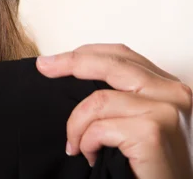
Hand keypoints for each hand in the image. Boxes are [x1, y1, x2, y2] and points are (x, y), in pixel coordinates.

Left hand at [36, 43, 192, 178]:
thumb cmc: (147, 164)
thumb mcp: (134, 120)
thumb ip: (118, 94)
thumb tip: (70, 70)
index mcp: (168, 87)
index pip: (122, 55)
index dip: (85, 53)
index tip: (54, 59)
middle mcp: (173, 93)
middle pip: (111, 63)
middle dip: (70, 62)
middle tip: (44, 67)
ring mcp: (165, 111)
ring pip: (98, 100)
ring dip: (76, 126)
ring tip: (76, 145)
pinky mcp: (151, 132)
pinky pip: (98, 128)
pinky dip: (86, 143)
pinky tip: (91, 156)